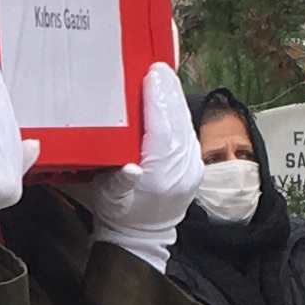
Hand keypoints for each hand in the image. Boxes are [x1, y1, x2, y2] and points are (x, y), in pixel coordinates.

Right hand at [74, 66, 201, 262]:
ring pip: (186, 124)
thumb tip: (129, 167)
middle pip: (177, 121)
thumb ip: (118, 182)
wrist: (142, 236)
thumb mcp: (109, 198)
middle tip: (158, 67)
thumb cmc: (120, 214)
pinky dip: (179, 113)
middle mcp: (181, 170)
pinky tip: (170, 99)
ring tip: (164, 77)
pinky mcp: (195, 164)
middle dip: (168, 92)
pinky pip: (188, 131)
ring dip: (175, 99)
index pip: (162, 129)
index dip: (158, 100)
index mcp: (159, 176)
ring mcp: (192, 167)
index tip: (153, 74)